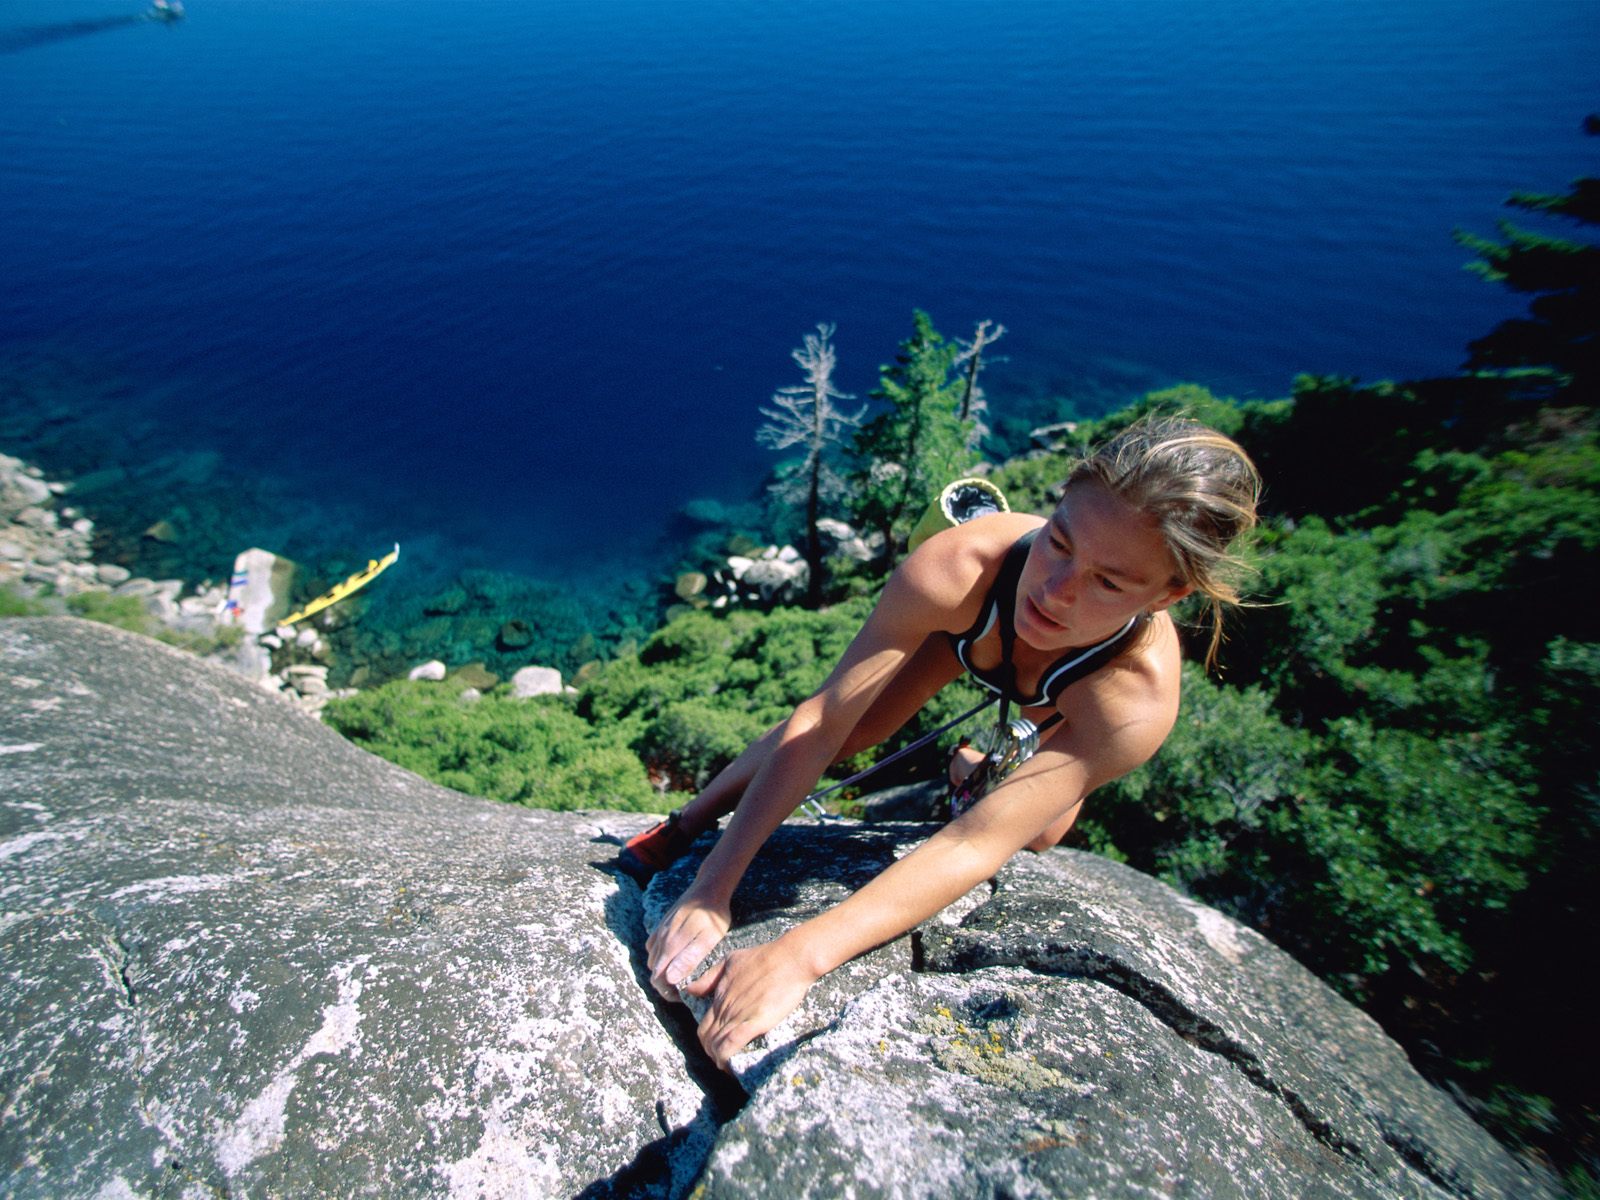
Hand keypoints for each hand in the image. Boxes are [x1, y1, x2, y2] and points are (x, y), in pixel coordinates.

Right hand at [646, 891, 730, 1000]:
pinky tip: (673, 956)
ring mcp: (659, 930)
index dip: (667, 992)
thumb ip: (689, 959)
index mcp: (670, 946)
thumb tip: (670, 978)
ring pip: (652, 958)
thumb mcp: (709, 939)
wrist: (710, 887)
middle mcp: (661, 939)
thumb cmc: (714, 916)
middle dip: (664, 984)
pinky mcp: (662, 923)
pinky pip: (652, 945)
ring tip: (679, 974)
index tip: (682, 996)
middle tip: (683, 988)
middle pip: (653, 971)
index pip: (658, 979)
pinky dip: (658, 955)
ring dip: (661, 970)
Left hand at [683, 936, 819, 1069]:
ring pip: (717, 1045)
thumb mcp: (730, 960)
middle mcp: (726, 1008)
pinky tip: (731, 1066)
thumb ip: (710, 977)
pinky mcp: (756, 1020)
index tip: (716, 1048)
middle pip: (708, 1040)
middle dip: (712, 1054)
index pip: (703, 1028)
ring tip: (728, 1067)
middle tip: (724, 1060)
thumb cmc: (763, 957)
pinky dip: (727, 1057)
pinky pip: (732, 1043)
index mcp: (720, 996)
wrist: (790, 959)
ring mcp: (739, 1015)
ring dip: (719, 1060)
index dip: (706, 1042)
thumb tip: (690, 990)